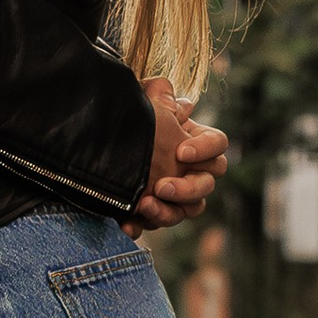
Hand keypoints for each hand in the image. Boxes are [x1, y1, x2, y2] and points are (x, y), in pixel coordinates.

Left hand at [133, 80, 227, 232]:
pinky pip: (155, 225)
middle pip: (207, 185)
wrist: (99, 144)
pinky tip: (126, 225)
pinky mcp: (155, 212)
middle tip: (162, 186)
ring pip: (188, 211)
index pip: (218, 144)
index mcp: (195, 141)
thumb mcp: (141, 105)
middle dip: (187, 189)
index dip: (206, 149)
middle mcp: (192, 171)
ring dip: (168, 212)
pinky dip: (141, 226)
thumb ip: (156, 95)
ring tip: (145, 204)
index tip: (181, 151)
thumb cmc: (130, 121)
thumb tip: (166, 91)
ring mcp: (176, 196)